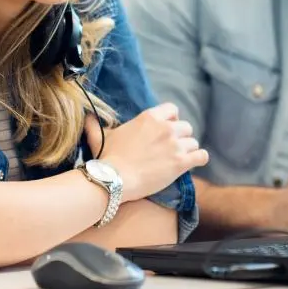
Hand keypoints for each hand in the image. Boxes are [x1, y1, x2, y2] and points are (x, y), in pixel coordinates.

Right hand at [85, 102, 208, 201]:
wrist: (114, 179)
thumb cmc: (108, 158)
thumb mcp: (101, 137)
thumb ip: (95, 125)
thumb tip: (86, 117)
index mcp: (149, 117)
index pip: (172, 109)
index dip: (172, 119)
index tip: (167, 129)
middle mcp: (165, 127)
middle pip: (186, 126)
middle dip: (181, 136)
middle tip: (172, 148)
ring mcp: (174, 144)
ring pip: (193, 142)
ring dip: (188, 150)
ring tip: (180, 159)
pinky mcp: (181, 162)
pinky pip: (201, 156)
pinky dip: (199, 159)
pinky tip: (194, 163)